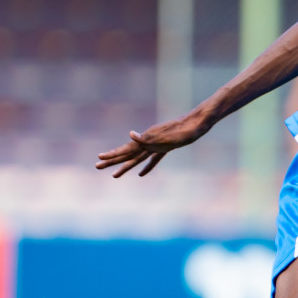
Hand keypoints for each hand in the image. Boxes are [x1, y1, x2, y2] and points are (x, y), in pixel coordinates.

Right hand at [95, 114, 209, 177]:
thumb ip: (148, 137)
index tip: (99, 158)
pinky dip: (147, 167)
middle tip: (96, 167)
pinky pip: (153, 160)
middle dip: (112, 161)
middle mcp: (150, 142)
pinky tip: (141, 174)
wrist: (200, 121)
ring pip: (138, 157)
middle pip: (127, 154)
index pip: (126, 149)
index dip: (113, 155)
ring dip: (126, 166)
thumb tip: (130, 135)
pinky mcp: (166, 147)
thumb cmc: (187, 130)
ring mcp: (157, 145)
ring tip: (114, 175)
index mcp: (148, 140)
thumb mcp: (168, 136)